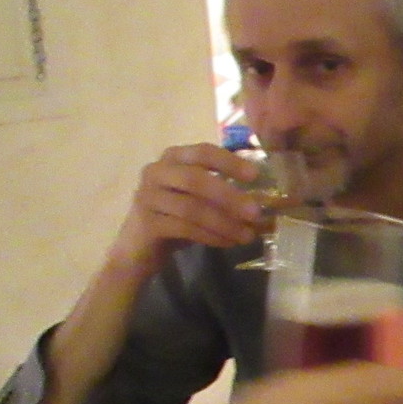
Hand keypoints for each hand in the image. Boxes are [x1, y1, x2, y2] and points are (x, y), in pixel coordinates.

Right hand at [109, 142, 267, 278]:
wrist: (138, 251)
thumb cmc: (174, 220)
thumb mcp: (198, 201)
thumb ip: (222, 193)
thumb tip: (264, 201)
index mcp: (172, 159)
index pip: (203, 151)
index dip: (229, 162)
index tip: (254, 175)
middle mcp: (156, 172)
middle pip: (196, 179)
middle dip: (229, 196)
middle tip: (255, 212)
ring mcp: (147, 196)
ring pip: (192, 207)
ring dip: (224, 222)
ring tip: (247, 235)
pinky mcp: (146, 222)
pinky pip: (184, 227)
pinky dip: (210, 236)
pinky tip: (228, 243)